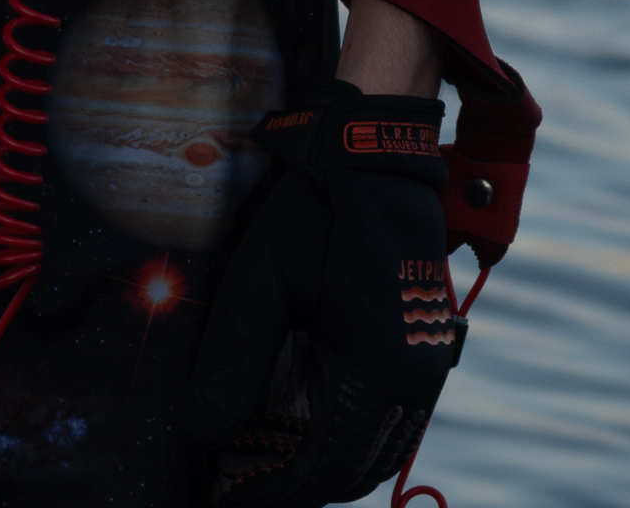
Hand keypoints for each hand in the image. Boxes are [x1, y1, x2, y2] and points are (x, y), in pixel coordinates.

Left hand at [186, 82, 460, 503]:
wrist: (373, 154)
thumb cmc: (312, 209)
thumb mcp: (261, 278)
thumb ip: (234, 361)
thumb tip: (202, 433)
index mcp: (378, 371)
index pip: (322, 466)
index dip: (270, 487)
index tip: (222, 492)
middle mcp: (414, 383)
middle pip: (350, 468)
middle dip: (293, 482)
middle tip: (233, 479)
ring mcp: (427, 368)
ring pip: (373, 449)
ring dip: (321, 463)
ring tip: (259, 456)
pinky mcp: (425, 351)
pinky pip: (388, 420)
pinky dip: (345, 434)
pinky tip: (303, 421)